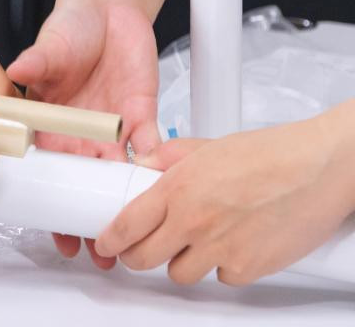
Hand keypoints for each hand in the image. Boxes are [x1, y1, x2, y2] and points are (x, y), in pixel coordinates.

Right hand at [7, 0, 159, 265]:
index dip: (50, 200)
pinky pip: (149, 144)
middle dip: (88, 216)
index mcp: (50, 122)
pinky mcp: (142, 113)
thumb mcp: (49, 45)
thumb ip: (35, 62)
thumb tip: (14, 71)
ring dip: (122, 202)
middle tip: (95, 251)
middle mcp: (80, 132)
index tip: (52, 228)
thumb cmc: (70, 26)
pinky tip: (157, 183)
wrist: (109, 7)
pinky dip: (155, 164)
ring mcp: (112, 126)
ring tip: (129, 235)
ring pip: (117, 175)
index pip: (48, 169)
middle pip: (84, 182)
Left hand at [96, 110, 354, 285]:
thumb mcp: (208, 147)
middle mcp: (194, 221)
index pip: (127, 224)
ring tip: (197, 242)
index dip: (110, 240)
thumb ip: (169, 157)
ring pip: (180, 274)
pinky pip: (221, 277)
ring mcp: (220, 248)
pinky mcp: (248, 268)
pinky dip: (223, 266)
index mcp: (178, 187)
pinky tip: (235, 243)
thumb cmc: (271, 155)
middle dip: (138, 257)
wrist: (319, 169)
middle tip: (142, 250)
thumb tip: (143, 164)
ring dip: (182, 262)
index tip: (106, 244)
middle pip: (144, 259)